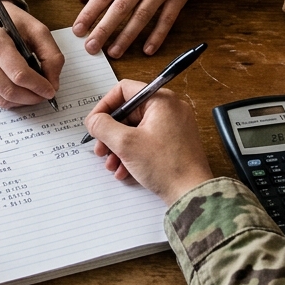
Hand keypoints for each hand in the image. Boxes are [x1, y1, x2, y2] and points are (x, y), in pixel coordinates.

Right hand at [0, 3, 64, 107]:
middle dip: (32, 97)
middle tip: (44, 95)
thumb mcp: (36, 29)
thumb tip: (53, 84)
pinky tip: (20, 92)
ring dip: (22, 102)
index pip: (19, 74)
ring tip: (34, 94)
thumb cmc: (9, 22)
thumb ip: (51, 55)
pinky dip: (10, 100)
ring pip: (1, 99)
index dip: (38, 86)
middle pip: (10, 90)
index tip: (51, 90)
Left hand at [74, 0, 198, 57]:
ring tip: (114, 52)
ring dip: (127, 37)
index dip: (89, 13)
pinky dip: (157, 36)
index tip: (78, 29)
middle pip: (121, 7)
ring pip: (142, 16)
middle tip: (91, 47)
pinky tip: (147, 50)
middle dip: (104, 29)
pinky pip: (167, 20)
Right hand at [84, 80, 212, 205]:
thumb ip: (103, 126)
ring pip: (135, 129)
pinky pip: (147, 141)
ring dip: (119, 147)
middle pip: (128, 113)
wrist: (191, 193)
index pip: (124, 90)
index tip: (94, 123)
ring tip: (111, 164)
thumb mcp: (126, 144)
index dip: (104, 106)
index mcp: (161, 100)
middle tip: (100, 149)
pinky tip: (124, 170)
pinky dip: (133, 153)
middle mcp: (169, 109)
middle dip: (110, 134)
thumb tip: (93, 120)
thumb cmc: (166, 166)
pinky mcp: (174, 142)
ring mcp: (173, 126)